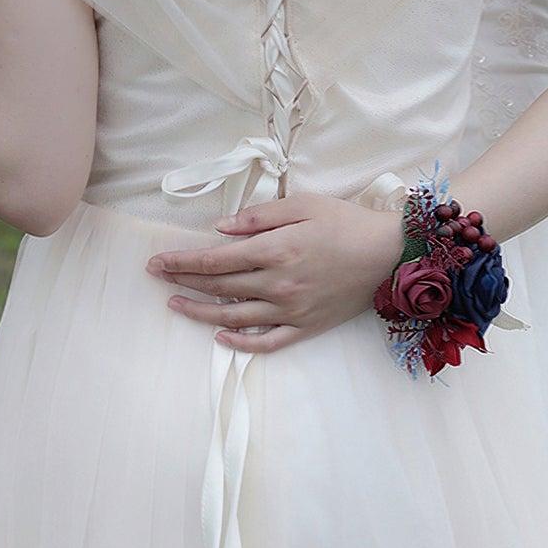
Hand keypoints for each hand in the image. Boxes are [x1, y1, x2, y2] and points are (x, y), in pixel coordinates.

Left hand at [145, 192, 402, 353]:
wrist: (391, 254)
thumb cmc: (346, 222)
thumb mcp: (303, 204)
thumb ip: (259, 217)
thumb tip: (221, 229)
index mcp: (275, 250)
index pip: (216, 260)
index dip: (183, 261)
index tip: (159, 260)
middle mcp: (278, 284)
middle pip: (218, 287)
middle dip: (182, 281)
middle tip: (156, 275)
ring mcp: (291, 310)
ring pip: (234, 316)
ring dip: (199, 312)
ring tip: (174, 305)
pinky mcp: (306, 327)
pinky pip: (267, 342)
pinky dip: (241, 342)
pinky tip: (220, 336)